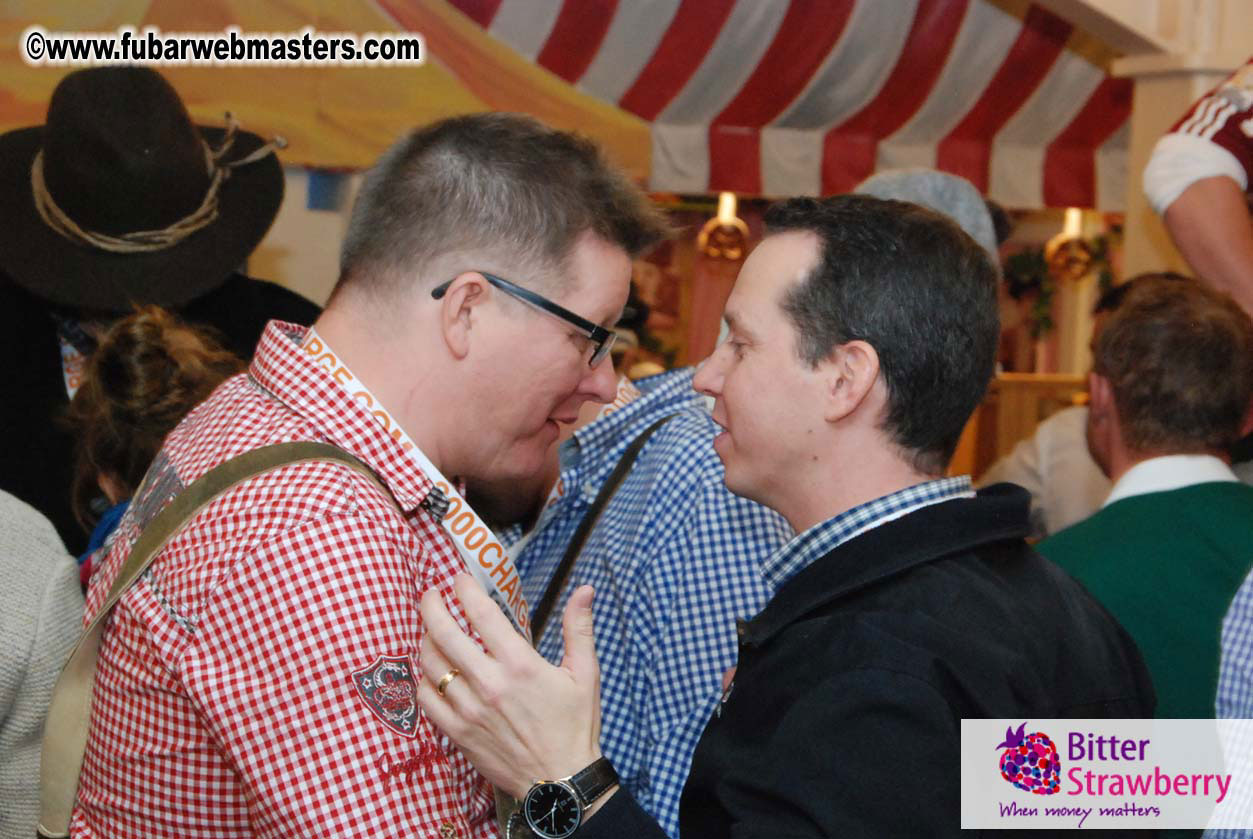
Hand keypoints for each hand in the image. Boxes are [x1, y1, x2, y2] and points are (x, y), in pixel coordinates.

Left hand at [417, 573, 603, 797]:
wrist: (561, 783)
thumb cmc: (574, 726)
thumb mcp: (585, 674)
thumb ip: (579, 628)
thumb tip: (585, 590)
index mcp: (521, 664)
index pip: (481, 613)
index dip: (464, 589)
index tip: (460, 579)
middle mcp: (490, 684)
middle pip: (444, 633)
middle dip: (432, 605)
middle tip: (432, 594)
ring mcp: (470, 710)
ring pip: (431, 664)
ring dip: (427, 639)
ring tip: (432, 630)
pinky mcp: (458, 733)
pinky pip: (426, 700)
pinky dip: (423, 680)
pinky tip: (432, 672)